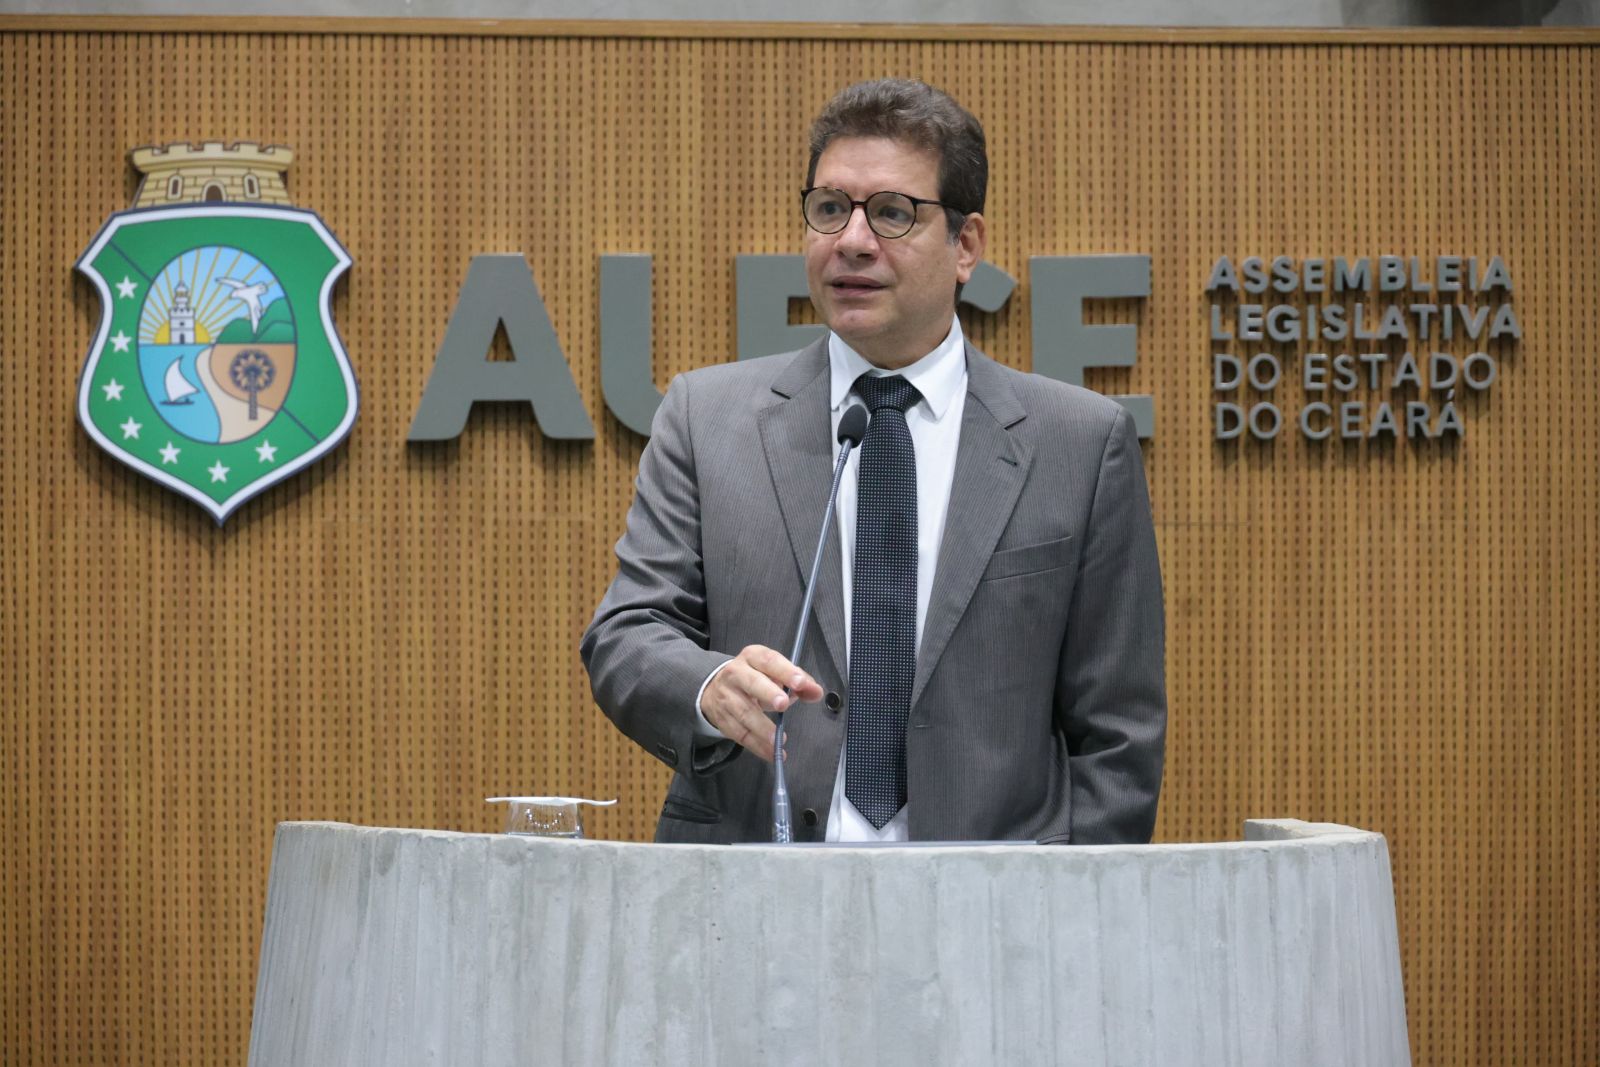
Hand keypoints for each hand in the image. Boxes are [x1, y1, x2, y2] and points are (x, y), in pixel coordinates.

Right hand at [700, 644, 823, 761]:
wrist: (714, 688)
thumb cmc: (753, 678)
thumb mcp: (774, 673)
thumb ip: (798, 682)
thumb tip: (816, 692)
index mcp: (752, 657)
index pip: (769, 660)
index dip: (785, 671)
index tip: (800, 683)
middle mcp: (736, 674)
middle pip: (751, 683)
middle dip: (767, 693)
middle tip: (783, 704)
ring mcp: (726, 697)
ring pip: (744, 712)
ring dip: (761, 727)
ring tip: (777, 739)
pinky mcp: (722, 719)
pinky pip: (740, 734)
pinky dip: (757, 746)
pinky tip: (771, 752)